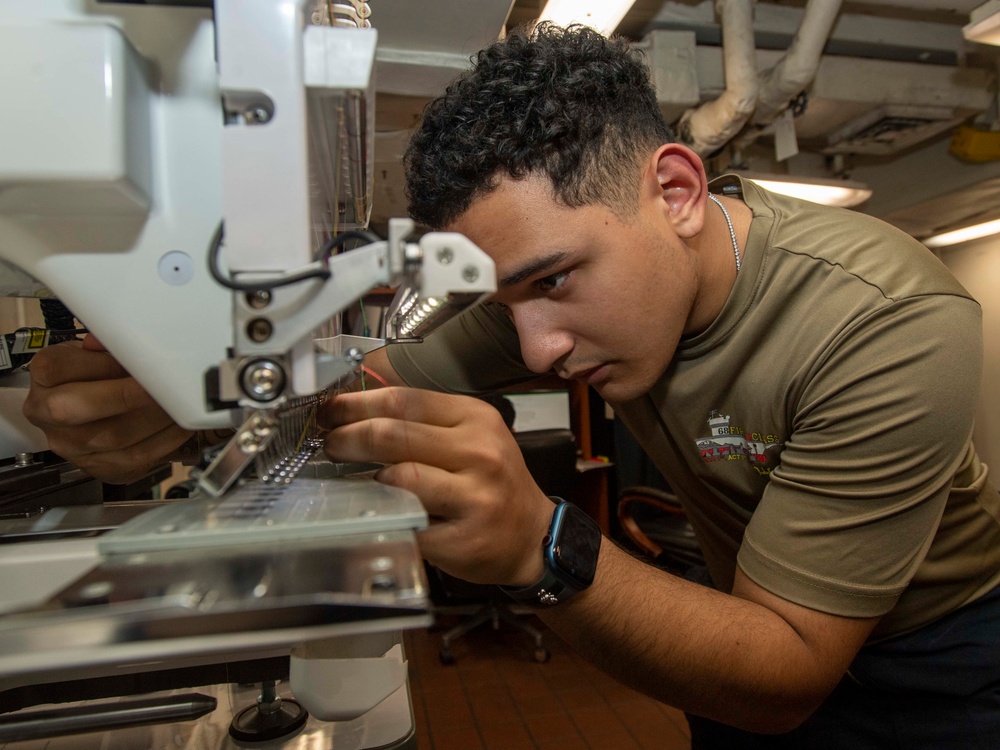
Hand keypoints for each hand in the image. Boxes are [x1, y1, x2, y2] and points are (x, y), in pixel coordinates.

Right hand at [22, 334, 190, 483]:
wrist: (91, 417)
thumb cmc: (94, 377)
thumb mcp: (95, 354)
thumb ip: (108, 347)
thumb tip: (126, 342)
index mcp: (44, 378)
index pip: (57, 367)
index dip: (100, 364)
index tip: (136, 360)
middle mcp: (47, 414)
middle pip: (75, 409)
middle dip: (126, 395)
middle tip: (162, 385)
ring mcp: (70, 446)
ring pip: (112, 437)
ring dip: (154, 418)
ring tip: (178, 403)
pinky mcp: (98, 467)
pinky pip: (134, 458)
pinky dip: (164, 440)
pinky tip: (179, 425)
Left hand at [319, 387, 552, 585]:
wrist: (533, 534)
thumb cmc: (494, 482)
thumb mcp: (471, 436)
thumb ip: (423, 421)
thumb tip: (357, 410)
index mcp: (475, 418)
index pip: (404, 399)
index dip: (357, 404)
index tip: (331, 411)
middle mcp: (479, 452)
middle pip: (394, 434)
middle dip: (348, 438)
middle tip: (330, 445)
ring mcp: (475, 496)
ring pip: (400, 477)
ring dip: (367, 479)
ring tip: (358, 480)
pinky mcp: (464, 538)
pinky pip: (409, 522)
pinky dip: (386, 516)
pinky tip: (381, 512)